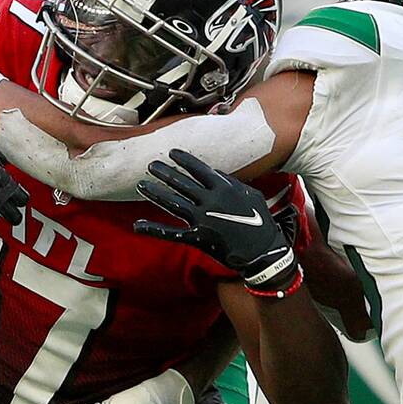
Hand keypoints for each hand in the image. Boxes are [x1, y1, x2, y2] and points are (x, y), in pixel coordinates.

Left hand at [134, 149, 301, 297]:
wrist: (263, 251)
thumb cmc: (260, 221)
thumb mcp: (251, 195)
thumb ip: (232, 183)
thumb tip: (215, 173)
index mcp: (224, 189)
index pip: (199, 170)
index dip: (184, 160)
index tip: (171, 153)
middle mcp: (209, 201)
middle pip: (182, 184)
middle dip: (164, 173)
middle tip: (151, 165)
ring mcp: (201, 220)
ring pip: (173, 203)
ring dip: (156, 193)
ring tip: (142, 184)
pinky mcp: (197, 238)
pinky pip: (172, 233)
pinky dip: (154, 229)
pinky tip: (139, 225)